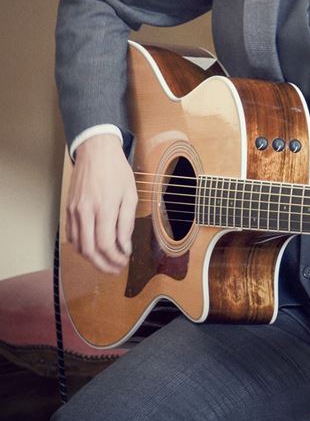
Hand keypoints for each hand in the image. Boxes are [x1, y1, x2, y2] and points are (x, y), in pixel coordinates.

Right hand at [66, 134, 137, 273]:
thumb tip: (124, 246)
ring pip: (78, 246)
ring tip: (107, 262)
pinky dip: (82, 246)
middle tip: (116, 269)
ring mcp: (74, 211)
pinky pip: (72, 235)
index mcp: (103, 207)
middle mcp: (85, 211)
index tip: (125, 260)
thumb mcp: (130, 194)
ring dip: (92, 259)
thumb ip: (126, 222)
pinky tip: (94, 248)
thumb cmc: (116, 171)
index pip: (105, 244)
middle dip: (103, 265)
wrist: (96, 151)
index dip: (115, 258)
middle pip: (89, 251)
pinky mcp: (68, 209)